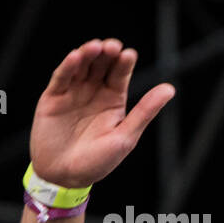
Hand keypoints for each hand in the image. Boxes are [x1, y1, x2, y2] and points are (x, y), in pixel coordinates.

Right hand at [29, 37, 174, 187]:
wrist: (65, 176)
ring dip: (88, 55)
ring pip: (81, 67)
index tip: (129, 54)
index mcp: (113, 101)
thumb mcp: (125, 136)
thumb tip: (169, 89)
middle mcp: (93, 93)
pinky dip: (68, 66)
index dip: (124, 64)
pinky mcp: (53, 97)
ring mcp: (73, 93)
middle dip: (106, 54)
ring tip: (96, 47)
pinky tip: (75, 57)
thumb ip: (145, 111)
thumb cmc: (98, 161)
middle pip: (100, 66)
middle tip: (113, 46)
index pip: (119, 76)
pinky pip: (61, 78)